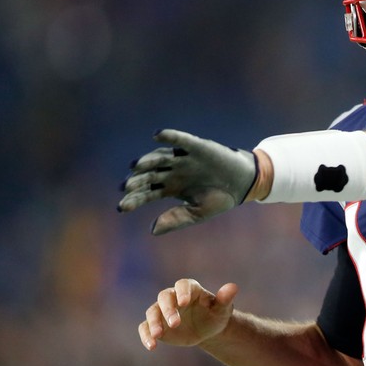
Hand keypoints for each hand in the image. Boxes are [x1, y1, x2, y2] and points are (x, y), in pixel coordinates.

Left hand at [118, 129, 256, 234]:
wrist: (244, 183)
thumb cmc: (220, 199)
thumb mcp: (198, 213)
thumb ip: (177, 219)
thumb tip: (152, 230)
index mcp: (171, 188)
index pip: (147, 193)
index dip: (134, 199)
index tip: (121, 207)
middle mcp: (173, 172)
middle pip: (149, 175)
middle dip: (137, 181)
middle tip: (126, 187)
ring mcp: (184, 159)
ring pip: (160, 158)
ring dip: (147, 160)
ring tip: (136, 166)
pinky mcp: (197, 147)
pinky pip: (181, 140)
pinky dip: (170, 136)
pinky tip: (158, 135)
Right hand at [139, 279, 237, 349]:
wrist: (207, 330)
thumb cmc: (216, 315)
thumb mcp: (222, 309)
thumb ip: (225, 298)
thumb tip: (233, 287)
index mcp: (191, 289)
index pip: (183, 285)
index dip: (182, 292)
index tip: (184, 303)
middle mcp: (174, 297)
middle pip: (165, 297)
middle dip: (168, 309)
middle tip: (175, 323)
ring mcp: (163, 311)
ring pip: (152, 311)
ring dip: (154, 322)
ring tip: (159, 335)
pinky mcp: (156, 324)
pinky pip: (145, 327)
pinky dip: (146, 335)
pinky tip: (152, 346)